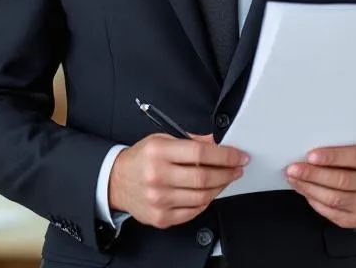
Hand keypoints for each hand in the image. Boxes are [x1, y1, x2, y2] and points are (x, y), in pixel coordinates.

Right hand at [109, 133, 247, 228]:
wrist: (116, 182)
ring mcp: (159, 199)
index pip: (200, 153)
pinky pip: (194, 211)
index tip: (239, 156)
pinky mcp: (161, 216)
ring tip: (225, 179)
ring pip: (202, 196)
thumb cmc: (141, 159)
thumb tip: (215, 143)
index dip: (226, 156)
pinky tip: (208, 193)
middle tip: (237, 168)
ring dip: (220, 187)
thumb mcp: (161, 139)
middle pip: (204, 177)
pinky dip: (205, 201)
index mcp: (158, 152)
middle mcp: (157, 176)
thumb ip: (190, 140)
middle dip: (228, 172)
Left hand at [286, 140, 355, 228]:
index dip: (331, 157)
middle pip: (342, 180)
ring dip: (309, 188)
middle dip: (313, 174)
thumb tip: (313, 152)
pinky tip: (305, 191)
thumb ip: (345, 146)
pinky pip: (332, 212)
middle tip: (293, 169)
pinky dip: (315, 202)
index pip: (355, 158)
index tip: (310, 156)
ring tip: (294, 179)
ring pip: (334, 198)